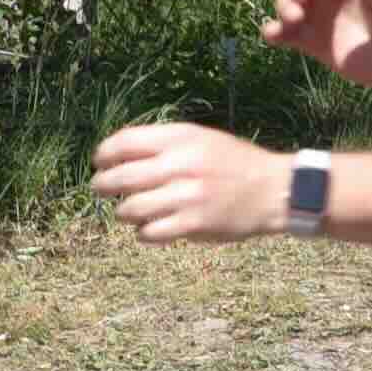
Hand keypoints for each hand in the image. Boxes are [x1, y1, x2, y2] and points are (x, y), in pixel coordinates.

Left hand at [87, 119, 284, 247]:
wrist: (273, 189)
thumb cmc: (233, 162)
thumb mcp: (200, 138)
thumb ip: (163, 143)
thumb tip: (120, 153)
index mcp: (180, 139)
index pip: (125, 142)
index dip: (104, 153)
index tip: (98, 161)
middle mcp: (181, 165)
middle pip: (122, 176)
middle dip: (102, 184)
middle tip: (98, 188)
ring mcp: (187, 196)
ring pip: (132, 208)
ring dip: (123, 212)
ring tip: (126, 212)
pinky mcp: (195, 224)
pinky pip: (152, 232)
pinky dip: (142, 233)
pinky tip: (146, 230)